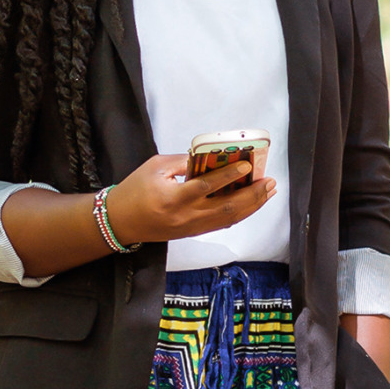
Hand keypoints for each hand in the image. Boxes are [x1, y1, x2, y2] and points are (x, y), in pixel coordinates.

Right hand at [106, 153, 275, 246]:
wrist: (120, 222)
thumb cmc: (135, 190)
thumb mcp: (155, 167)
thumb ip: (183, 161)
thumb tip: (210, 156)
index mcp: (173, 198)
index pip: (206, 187)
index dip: (229, 176)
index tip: (247, 166)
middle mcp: (186, 216)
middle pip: (226, 208)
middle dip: (252, 195)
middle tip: (269, 182)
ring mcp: (191, 227)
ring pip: (228, 219)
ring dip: (251, 206)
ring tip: (267, 192)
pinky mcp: (192, 232)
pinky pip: (221, 224)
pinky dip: (239, 214)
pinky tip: (251, 204)